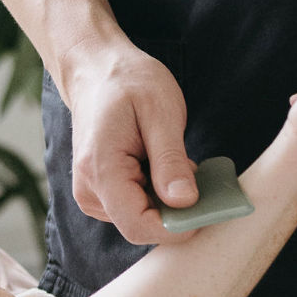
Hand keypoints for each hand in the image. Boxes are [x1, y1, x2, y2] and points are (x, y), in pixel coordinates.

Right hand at [63, 40, 196, 246]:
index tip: (207, 207)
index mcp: (101, 169)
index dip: (177, 226)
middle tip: (198, 175)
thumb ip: (170, 160)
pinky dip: (156, 193)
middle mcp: (89, 189)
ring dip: (166, 200)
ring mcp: (91, 193)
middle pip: (140, 226)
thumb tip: (186, 203)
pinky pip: (135, 207)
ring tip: (173, 159)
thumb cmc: (129, 82)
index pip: (138, 225)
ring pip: (140, 219)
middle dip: (175, 211)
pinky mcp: (99, 193)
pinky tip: (159, 164)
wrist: (97, 70)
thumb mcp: (160, 112)